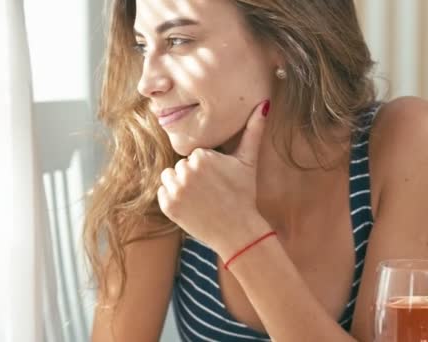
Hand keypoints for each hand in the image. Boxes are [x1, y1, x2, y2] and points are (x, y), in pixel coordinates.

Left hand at [157, 99, 271, 259]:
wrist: (237, 230)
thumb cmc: (243, 194)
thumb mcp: (248, 161)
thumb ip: (253, 131)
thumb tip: (264, 104)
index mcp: (202, 156)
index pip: (195, 154)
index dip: (208, 167)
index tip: (220, 179)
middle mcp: (185, 171)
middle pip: (182, 165)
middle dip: (194, 176)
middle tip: (212, 190)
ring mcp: (175, 190)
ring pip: (170, 177)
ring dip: (181, 185)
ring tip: (201, 197)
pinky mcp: (167, 206)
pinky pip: (163, 193)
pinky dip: (174, 199)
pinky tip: (192, 206)